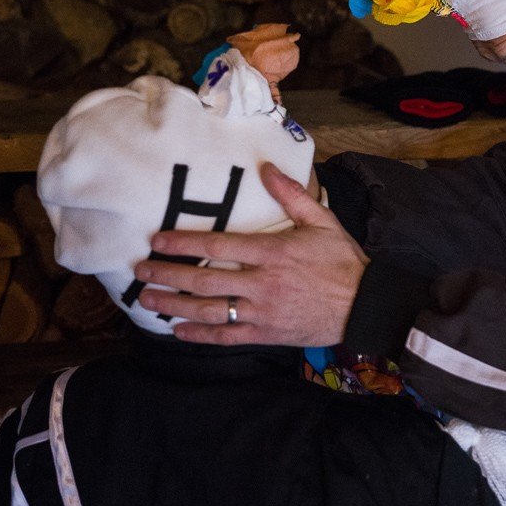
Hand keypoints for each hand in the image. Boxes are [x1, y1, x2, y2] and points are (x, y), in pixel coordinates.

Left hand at [134, 163, 367, 345]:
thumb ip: (291, 195)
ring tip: (147, 300)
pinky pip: (227, 337)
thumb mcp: (322, 221)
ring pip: (209, 311)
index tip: (157, 240)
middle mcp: (262, 284)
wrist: (365, 305)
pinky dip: (200, 335)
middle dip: (167, 275)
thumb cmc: (343, 262)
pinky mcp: (267, 334)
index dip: (183, 243)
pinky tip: (177, 331)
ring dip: (174, 306)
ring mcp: (263, 312)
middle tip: (140, 271)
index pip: (217, 246)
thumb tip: (266, 168)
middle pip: (204, 280)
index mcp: (273, 253)